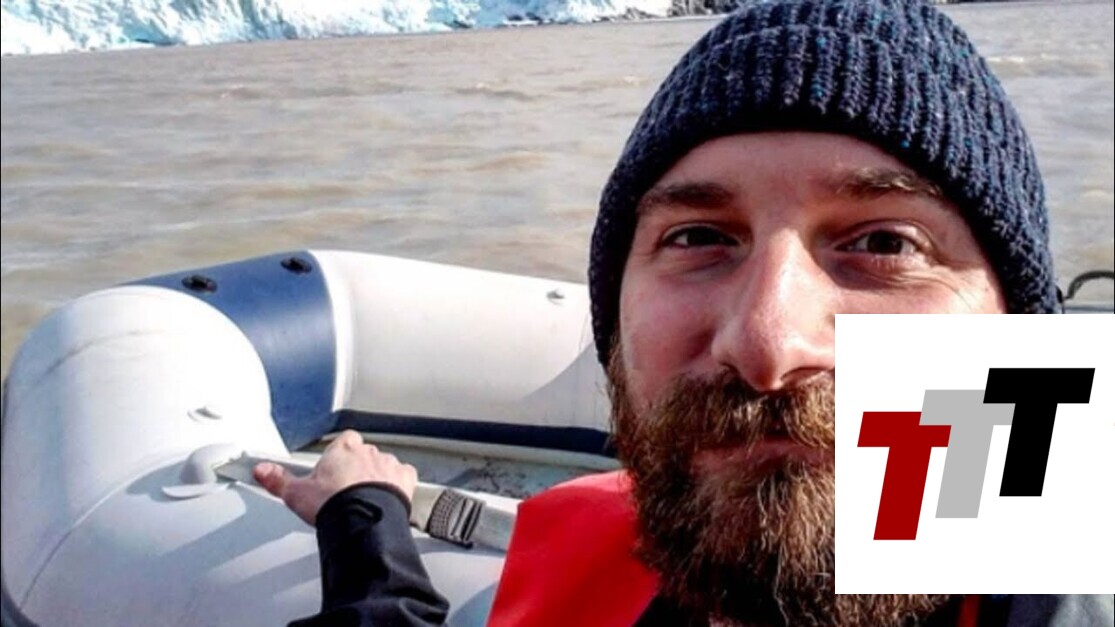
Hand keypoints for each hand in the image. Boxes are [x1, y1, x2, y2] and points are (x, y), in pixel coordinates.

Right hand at [253, 430, 417, 525]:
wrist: (363, 520)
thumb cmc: (333, 505)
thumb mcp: (296, 493)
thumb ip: (279, 480)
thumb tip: (262, 471)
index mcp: (342, 449)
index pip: (343, 441)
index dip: (338, 456)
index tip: (332, 469)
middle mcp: (367, 453)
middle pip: (362, 454)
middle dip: (356, 469)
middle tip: (346, 491)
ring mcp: (387, 465)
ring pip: (383, 465)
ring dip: (376, 478)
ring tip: (366, 499)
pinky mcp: (404, 479)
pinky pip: (403, 476)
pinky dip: (398, 485)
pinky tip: (389, 498)